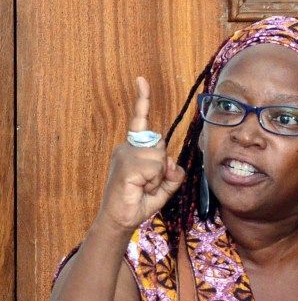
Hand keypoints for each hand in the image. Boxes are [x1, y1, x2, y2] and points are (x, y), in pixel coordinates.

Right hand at [96, 77, 184, 231]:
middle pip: (161, 145)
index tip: (142, 80)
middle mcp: (127, 147)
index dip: (143, 100)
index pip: (141, 120)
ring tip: (144, 187)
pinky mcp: (126, 166)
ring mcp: (124, 155)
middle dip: (163, 167)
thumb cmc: (140, 201)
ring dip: (158, 176)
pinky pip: (154, 167)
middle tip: (149, 184)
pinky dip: (153, 181)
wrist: (121, 220)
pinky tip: (140, 188)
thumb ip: (174, 173)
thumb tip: (173, 162)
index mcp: (134, 148)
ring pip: (160, 157)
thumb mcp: (164, 186)